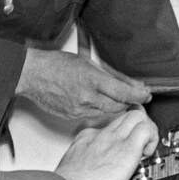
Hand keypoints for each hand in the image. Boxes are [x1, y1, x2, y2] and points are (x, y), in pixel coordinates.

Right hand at [17, 48, 151, 121]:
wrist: (31, 75)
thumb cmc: (56, 64)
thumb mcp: (87, 63)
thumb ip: (111, 75)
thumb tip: (131, 83)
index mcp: (92, 80)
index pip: (124, 92)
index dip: (139, 95)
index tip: (147, 94)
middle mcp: (87, 97)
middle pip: (119, 105)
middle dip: (129, 101)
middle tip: (136, 96)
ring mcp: (79, 109)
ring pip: (107, 112)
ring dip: (115, 105)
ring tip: (116, 97)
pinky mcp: (73, 116)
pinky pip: (94, 115)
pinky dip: (99, 109)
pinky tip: (97, 101)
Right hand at [54, 108, 158, 179]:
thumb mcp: (72, 168)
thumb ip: (83, 164)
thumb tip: (91, 171)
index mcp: (87, 138)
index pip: (109, 126)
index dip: (121, 135)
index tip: (123, 149)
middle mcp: (101, 134)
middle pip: (125, 115)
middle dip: (138, 126)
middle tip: (141, 145)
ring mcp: (114, 138)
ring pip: (137, 116)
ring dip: (148, 130)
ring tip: (145, 149)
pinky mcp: (127, 147)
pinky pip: (147, 130)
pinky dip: (152, 139)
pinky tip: (146, 154)